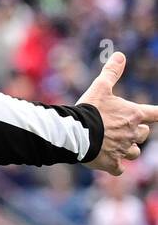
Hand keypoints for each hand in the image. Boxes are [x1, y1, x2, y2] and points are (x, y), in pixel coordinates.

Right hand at [79, 52, 157, 175]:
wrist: (75, 132)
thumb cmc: (89, 109)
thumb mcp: (100, 88)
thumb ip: (111, 73)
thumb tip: (120, 55)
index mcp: (133, 115)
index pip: (155, 114)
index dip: (157, 114)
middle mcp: (132, 133)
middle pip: (144, 135)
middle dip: (137, 132)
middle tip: (121, 129)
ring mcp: (123, 150)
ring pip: (134, 152)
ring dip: (128, 149)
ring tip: (115, 145)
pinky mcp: (112, 163)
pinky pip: (120, 169)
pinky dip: (116, 166)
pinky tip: (108, 163)